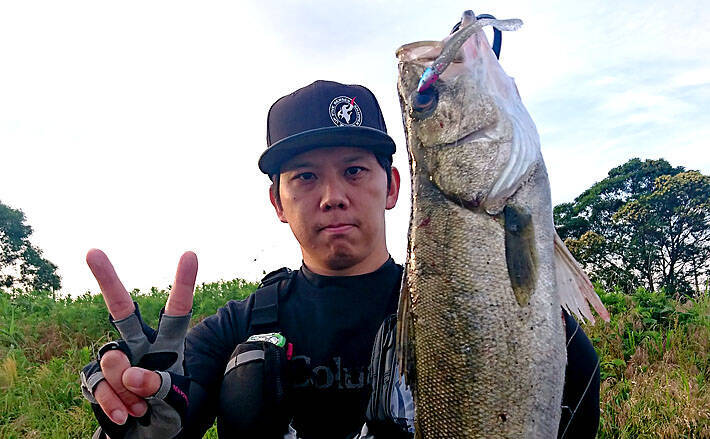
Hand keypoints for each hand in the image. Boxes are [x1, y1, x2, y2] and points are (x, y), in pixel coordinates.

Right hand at [86, 248, 196, 424]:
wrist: (148, 436)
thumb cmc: (171, 411)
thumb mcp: (179, 401)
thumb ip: (160, 384)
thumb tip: (130, 372)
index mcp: (168, 344)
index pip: (178, 311)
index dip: (184, 283)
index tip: (190, 254)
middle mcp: (139, 346)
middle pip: (121, 310)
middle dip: (107, 280)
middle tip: (93, 251)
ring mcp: (115, 362)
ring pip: (112, 360)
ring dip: (127, 389)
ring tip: (142, 407)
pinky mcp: (94, 379)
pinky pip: (97, 384)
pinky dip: (112, 402)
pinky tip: (124, 414)